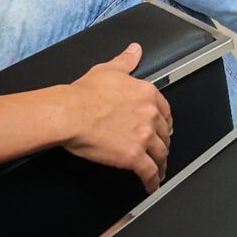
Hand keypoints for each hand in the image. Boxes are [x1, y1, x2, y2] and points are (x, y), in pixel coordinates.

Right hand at [58, 44, 171, 193]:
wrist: (71, 113)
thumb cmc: (84, 93)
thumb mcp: (108, 70)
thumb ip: (126, 61)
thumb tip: (135, 50)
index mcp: (147, 94)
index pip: (165, 112)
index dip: (165, 123)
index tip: (163, 129)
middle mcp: (150, 115)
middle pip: (165, 134)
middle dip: (163, 142)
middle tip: (160, 149)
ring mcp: (144, 137)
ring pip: (161, 153)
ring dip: (162, 163)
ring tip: (160, 170)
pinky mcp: (134, 156)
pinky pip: (150, 172)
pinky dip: (153, 182)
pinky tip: (152, 186)